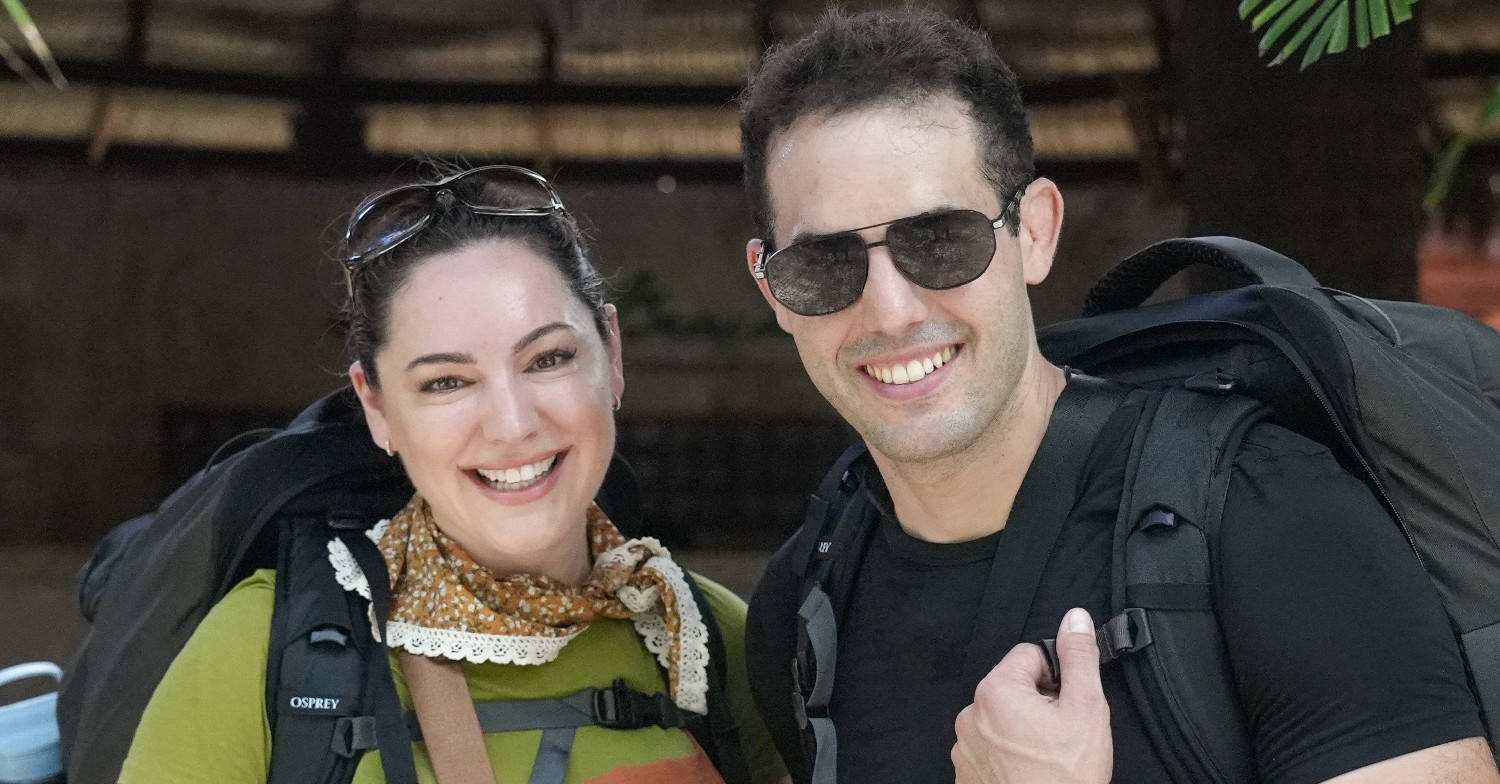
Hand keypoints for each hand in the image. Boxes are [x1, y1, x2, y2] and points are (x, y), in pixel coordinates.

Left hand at [952, 608, 1112, 783]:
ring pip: (1001, 719)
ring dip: (1023, 729)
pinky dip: (1009, 754)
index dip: (1056, 677)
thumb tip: (1074, 618)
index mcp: (995, 691)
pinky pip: (989, 748)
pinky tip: (1030, 771)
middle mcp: (970, 715)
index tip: (1067, 702)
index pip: (1029, 655)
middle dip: (1039, 703)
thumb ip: (1079, 657)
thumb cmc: (1066, 776)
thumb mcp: (1086, 709)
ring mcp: (964, 747)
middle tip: (1062, 733)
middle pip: (1013, 687)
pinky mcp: (966, 773)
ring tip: (1047, 757)